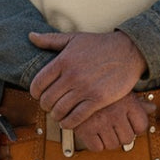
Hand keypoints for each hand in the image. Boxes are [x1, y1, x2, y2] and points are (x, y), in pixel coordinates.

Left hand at [29, 30, 146, 126]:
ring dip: (56, 115)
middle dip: (46, 105)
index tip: (39, 95)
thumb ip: (50, 40)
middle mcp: (72, 75)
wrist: (128, 51)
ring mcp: (85, 88)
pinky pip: (76, 118)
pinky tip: (68, 121)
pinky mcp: (98, 99)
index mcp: (63, 60)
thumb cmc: (100, 45)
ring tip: (59, 113)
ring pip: (60, 110)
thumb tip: (31, 37)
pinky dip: (68, 123)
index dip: (35, 93)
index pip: (37, 84)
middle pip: (47, 100)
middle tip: (50, 105)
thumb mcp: (74, 38)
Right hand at [73, 94, 154, 151]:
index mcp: (128, 103)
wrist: (75, 81)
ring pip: (112, 145)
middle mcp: (116, 114)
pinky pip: (96, 147)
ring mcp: (100, 122)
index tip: (128, 122)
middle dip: (121, 134)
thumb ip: (138, 102)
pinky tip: (93, 131)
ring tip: (102, 127)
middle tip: (113, 125)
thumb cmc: (101, 86)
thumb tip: (152, 109)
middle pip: (127, 139)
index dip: (135, 127)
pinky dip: (94, 142)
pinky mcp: (85, 130)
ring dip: (108, 139)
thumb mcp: (121, 90)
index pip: (141, 127)